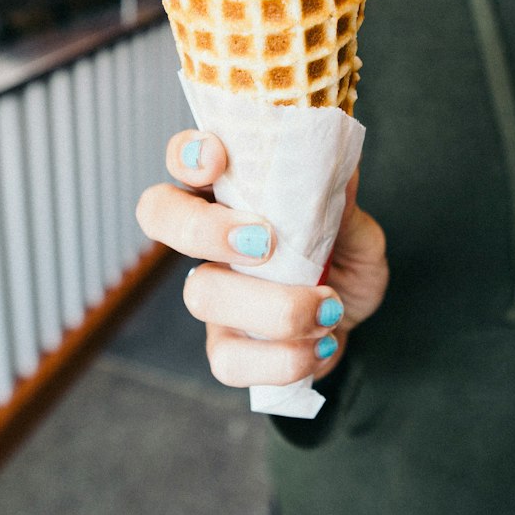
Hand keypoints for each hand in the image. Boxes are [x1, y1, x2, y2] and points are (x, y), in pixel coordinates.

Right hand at [135, 130, 387, 388]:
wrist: (349, 320)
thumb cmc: (341, 257)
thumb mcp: (354, 226)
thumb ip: (342, 204)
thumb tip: (339, 173)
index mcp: (233, 192)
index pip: (184, 157)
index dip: (188, 154)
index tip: (218, 158)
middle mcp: (209, 237)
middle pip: (160, 215)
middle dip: (205, 227)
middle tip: (264, 241)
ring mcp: (211, 293)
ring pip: (200, 294)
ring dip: (274, 306)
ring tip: (329, 308)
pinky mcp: (224, 347)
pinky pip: (228, 361)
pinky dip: (282, 358)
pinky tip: (322, 344)